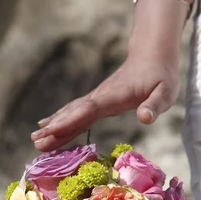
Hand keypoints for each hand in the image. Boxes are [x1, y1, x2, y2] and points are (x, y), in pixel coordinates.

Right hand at [31, 53, 179, 151]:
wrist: (153, 57)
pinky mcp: (97, 102)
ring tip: (35, 139)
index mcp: (114, 96)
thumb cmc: (161, 77)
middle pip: (74, 113)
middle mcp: (100, 97)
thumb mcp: (165, 92)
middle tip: (36, 142)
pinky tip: (48, 127)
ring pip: (71, 113)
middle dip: (55, 128)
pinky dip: (61, 121)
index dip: (71, 120)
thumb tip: (145, 118)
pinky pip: (76, 113)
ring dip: (53, 126)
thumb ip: (155, 105)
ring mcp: (97, 99)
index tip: (53, 130)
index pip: (89, 110)